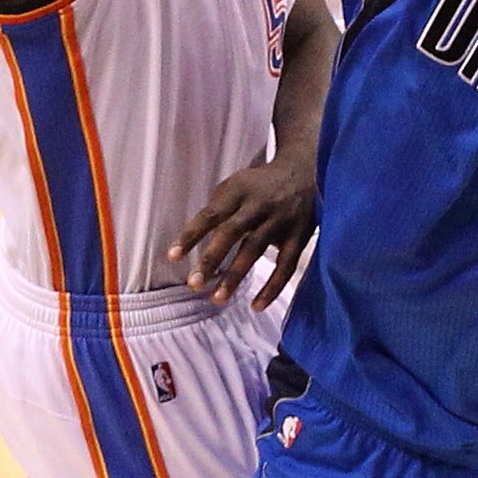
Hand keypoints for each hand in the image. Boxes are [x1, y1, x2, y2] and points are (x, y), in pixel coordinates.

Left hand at [167, 155, 316, 308]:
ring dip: (235, 276)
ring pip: (255, 250)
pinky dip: (272, 287)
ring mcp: (280, 220)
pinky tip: (256, 306)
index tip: (172, 257)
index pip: (210, 215)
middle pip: (231, 232)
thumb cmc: (259, 186)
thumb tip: (193, 243)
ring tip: (217, 298)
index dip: (191, 235)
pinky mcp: (300, 236)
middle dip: (211, 260)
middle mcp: (258, 204)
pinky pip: (286, 266)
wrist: (305, 171)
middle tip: (193, 284)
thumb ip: (217, 210)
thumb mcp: (236, 186)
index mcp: (238, 191)